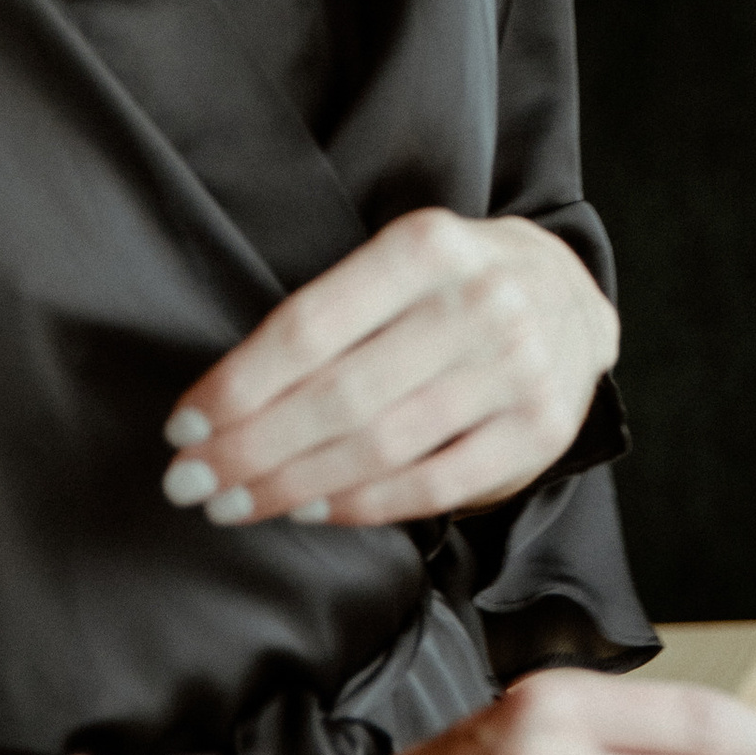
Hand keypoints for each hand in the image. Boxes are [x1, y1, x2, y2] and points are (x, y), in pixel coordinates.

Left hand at [160, 206, 618, 529]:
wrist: (572, 298)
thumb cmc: (455, 285)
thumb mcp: (400, 262)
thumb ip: (332, 315)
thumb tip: (224, 404)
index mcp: (427, 246)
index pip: (310, 326)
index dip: (238, 385)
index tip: (183, 428)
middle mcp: (480, 303)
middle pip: (340, 395)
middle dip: (250, 448)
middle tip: (189, 483)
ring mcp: (516, 369)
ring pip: (381, 446)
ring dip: (292, 484)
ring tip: (237, 502)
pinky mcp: (537, 430)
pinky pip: (433, 485)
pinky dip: (362, 504)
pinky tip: (311, 508)